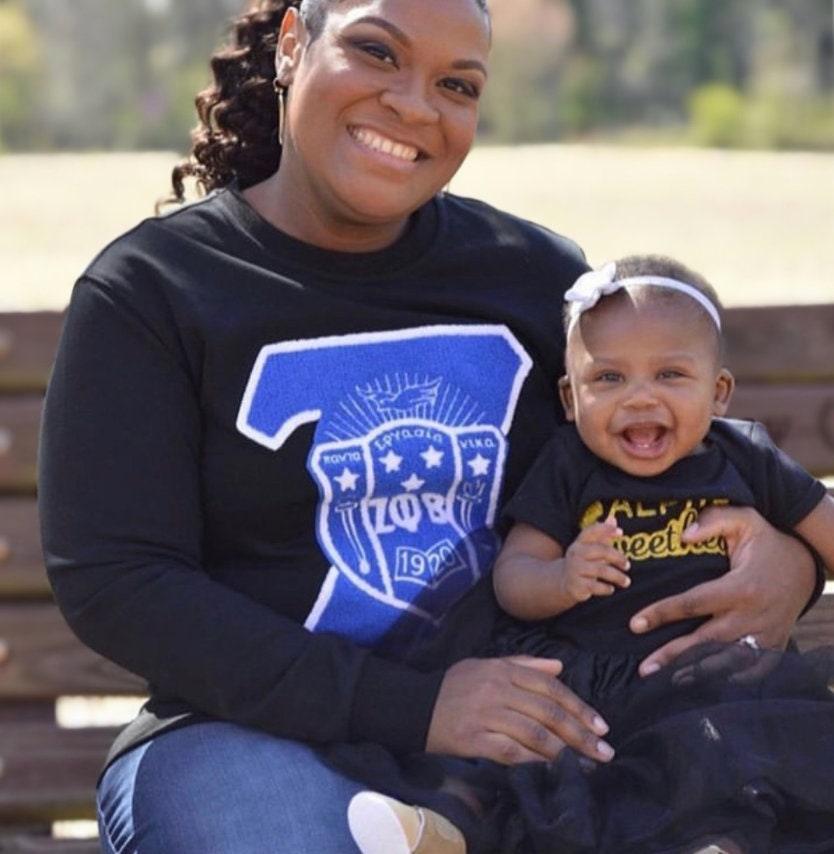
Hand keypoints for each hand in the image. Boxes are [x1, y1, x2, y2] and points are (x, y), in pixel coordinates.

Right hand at [425, 656, 613, 764]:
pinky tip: (554, 771)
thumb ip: (524, 664)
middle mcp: (498, 689)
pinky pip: (512, 752)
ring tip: (587, 765)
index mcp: (503, 670)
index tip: (601, 725)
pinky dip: (536, 762)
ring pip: (535, 732)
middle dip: (581, 733)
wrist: (415, 705)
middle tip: (605, 751)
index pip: (551, 687)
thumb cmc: (455, 685)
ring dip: (566, 751)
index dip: (579, 706)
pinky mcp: (474, 739)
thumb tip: (560, 666)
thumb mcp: (486, 665)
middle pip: (548, 711)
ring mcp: (486, 714)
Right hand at [562, 518, 630, 602]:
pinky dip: (606, 588)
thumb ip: (602, 534)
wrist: (563, 581)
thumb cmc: (582, 562)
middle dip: (617, 557)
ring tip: (626, 581)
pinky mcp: (577, 585)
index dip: (605, 529)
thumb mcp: (589, 548)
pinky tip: (611, 588)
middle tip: (627, 565)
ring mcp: (575, 569)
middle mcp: (576, 554)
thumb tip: (613, 518)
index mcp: (580, 543)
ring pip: (601, 570)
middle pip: (601, 551)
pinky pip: (596, 586)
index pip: (591, 531)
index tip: (621, 532)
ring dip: (617, 576)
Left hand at [630, 505, 815, 676]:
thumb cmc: (766, 542)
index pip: (693, 603)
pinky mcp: (774, 646)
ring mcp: (765, 635)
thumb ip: (712, 522)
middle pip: (706, 641)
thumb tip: (683, 536)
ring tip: (667, 682)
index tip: (635, 624)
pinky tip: (705, 687)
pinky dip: (729, 680)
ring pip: (726, 661)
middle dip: (673, 656)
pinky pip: (752, 671)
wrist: (806, 565)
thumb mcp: (743, 520)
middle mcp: (752, 615)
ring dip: (697, 673)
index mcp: (740, 587)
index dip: (662, 613)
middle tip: (644, 670)